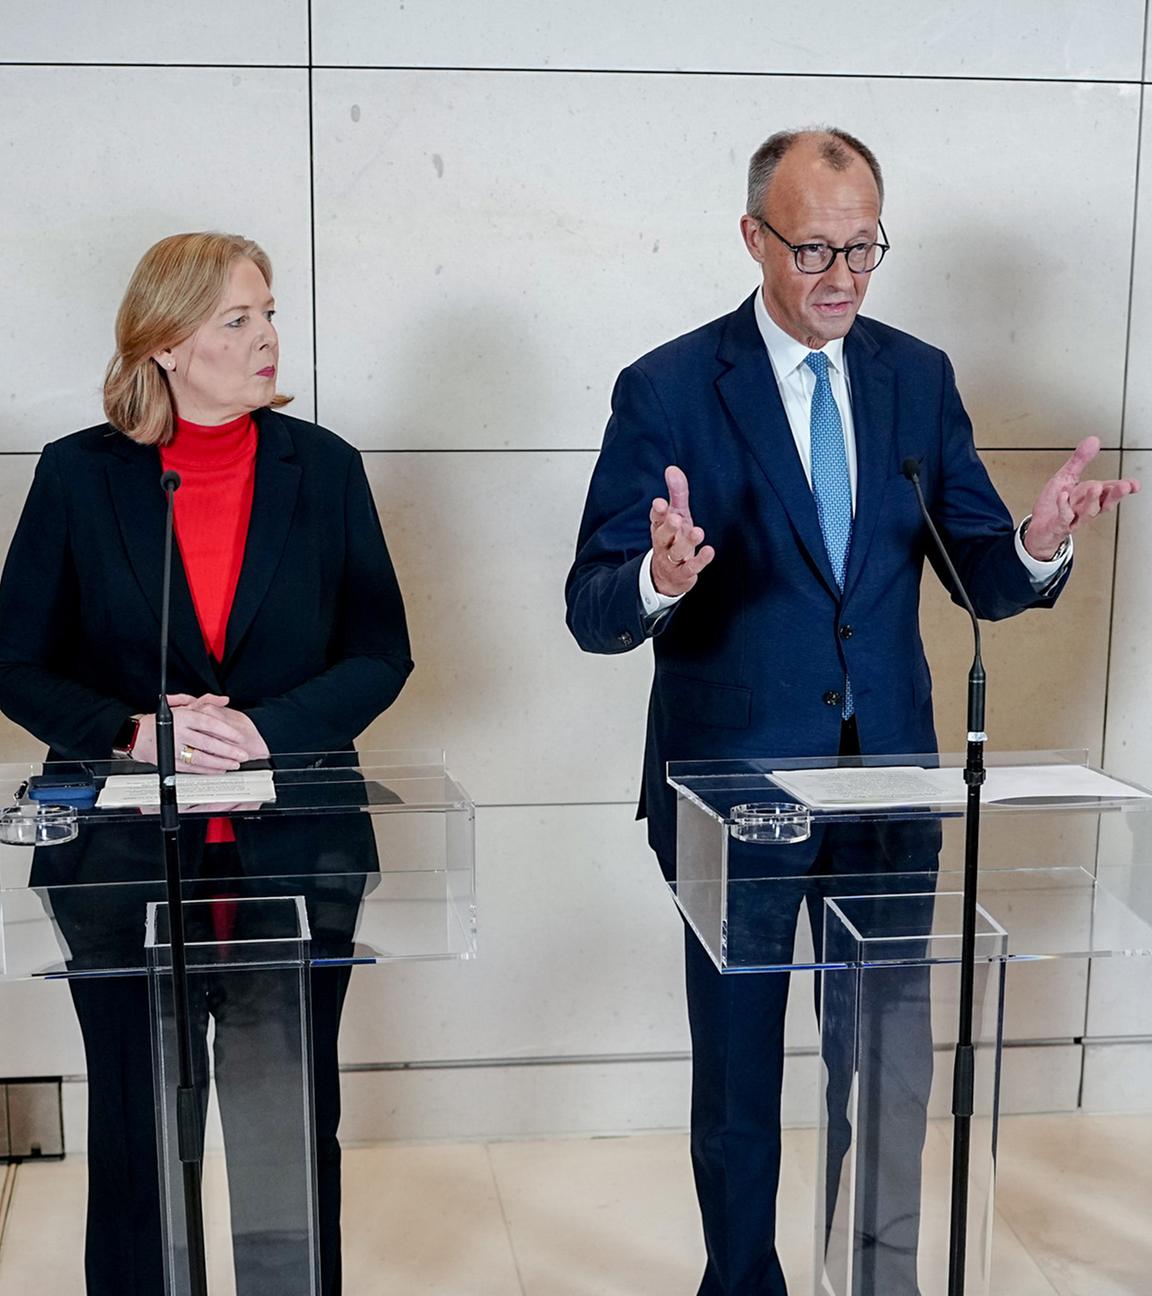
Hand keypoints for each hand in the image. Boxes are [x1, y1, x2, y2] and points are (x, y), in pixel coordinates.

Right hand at [131, 694, 253, 772]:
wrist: (139, 736)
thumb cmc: (165, 721)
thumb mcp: (184, 705)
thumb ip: (206, 701)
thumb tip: (224, 700)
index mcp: (183, 716)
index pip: (209, 723)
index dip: (226, 731)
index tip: (239, 737)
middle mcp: (178, 732)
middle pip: (207, 742)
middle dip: (228, 750)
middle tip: (242, 754)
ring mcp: (174, 748)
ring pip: (201, 757)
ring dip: (220, 762)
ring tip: (234, 764)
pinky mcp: (171, 762)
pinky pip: (192, 767)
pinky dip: (207, 770)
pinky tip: (219, 769)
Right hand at [650, 466, 715, 596]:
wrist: (667, 576)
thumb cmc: (674, 538)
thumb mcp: (676, 514)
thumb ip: (676, 493)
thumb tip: (672, 468)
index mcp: (659, 528)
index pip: (655, 519)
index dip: (657, 512)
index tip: (660, 503)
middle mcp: (663, 544)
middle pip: (662, 536)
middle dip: (668, 527)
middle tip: (675, 518)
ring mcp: (672, 560)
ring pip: (677, 552)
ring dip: (687, 542)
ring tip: (698, 532)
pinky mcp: (684, 573)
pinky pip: (691, 568)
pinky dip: (700, 560)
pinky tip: (710, 551)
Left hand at [1025, 436, 1139, 559]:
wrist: (1038, 528)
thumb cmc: (1054, 505)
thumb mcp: (1066, 477)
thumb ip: (1080, 461)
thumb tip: (1094, 440)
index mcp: (1090, 496)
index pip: (1110, 491)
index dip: (1124, 488)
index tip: (1135, 484)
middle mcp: (1084, 508)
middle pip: (1104, 504)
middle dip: (1115, 495)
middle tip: (1124, 486)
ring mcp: (1073, 518)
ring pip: (1088, 512)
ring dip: (1092, 500)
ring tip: (1095, 486)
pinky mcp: (1059, 525)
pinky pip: (1064, 517)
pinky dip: (1064, 506)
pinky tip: (1064, 494)